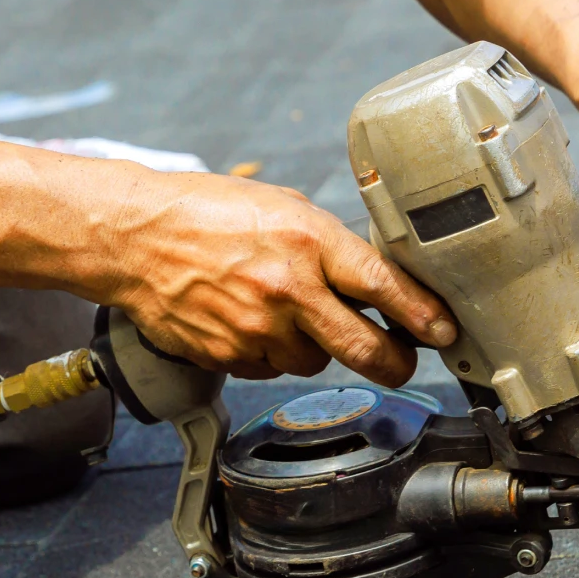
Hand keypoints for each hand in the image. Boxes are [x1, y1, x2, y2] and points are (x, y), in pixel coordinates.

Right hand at [92, 172, 457, 383]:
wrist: (133, 238)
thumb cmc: (206, 212)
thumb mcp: (281, 208)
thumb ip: (329, 246)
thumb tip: (375, 283)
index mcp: (307, 241)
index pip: (383, 286)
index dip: (422, 315)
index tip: (445, 332)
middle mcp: (287, 289)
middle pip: (363, 348)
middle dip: (394, 362)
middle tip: (403, 360)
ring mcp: (256, 329)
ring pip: (314, 363)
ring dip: (315, 348)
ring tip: (286, 313)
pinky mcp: (230, 356)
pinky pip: (271, 369)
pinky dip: (271, 353)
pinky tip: (250, 321)